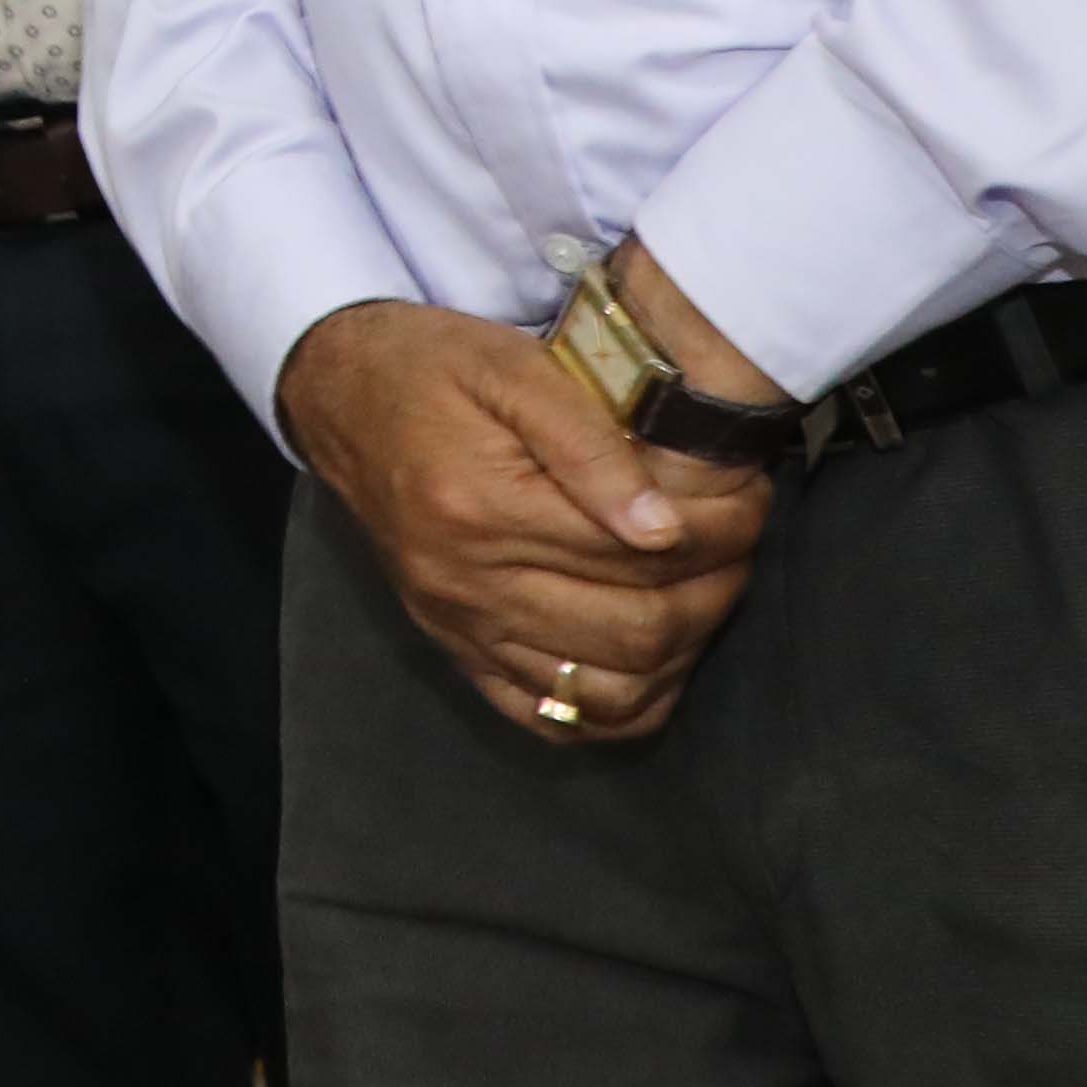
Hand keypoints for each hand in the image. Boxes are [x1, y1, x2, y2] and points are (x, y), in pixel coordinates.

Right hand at [275, 299, 774, 743]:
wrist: (336, 393)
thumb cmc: (431, 368)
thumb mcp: (511, 368)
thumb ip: (590, 444)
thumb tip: (664, 529)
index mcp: (480, 507)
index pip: (641, 552)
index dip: (722, 531)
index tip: (750, 498)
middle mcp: (465, 583)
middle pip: (636, 629)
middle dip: (717, 589)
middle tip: (742, 542)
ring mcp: (458, 626)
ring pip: (607, 689)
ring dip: (681, 651)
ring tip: (704, 592)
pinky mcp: (455, 649)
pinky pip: (551, 718)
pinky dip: (617, 708)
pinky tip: (650, 661)